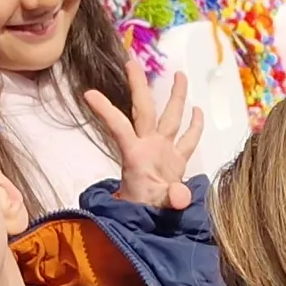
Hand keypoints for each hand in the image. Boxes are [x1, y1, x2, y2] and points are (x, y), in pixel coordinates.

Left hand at [83, 68, 207, 209]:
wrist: (152, 225)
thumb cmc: (144, 213)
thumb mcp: (154, 207)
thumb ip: (169, 200)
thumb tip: (182, 196)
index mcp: (136, 154)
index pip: (119, 126)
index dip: (106, 110)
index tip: (88, 93)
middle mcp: (149, 146)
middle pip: (145, 109)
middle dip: (138, 86)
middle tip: (131, 60)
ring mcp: (164, 151)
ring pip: (171, 118)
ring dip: (175, 97)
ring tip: (179, 75)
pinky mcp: (177, 161)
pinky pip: (188, 140)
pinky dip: (194, 126)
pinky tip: (198, 110)